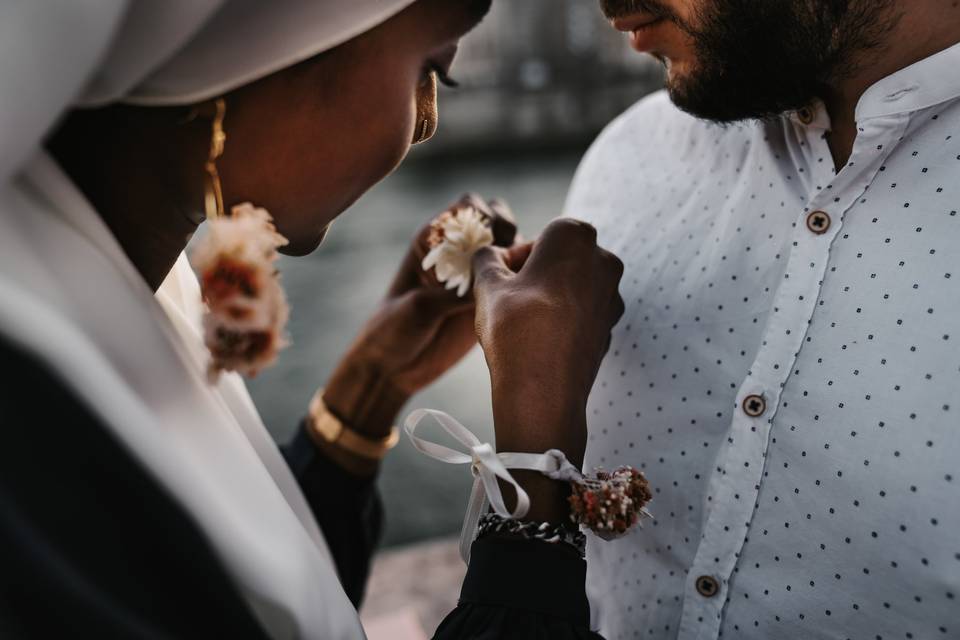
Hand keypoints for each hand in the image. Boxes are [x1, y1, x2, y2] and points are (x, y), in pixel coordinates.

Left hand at [324, 195, 523, 440]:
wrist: (395, 368)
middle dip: (507, 230)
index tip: (486, 236)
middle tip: (505, 254)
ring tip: (517, 277)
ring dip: (521, 255)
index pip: (466, 207)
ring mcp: (479, 274)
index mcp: (433, 241)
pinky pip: (519, 281)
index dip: (482, 213)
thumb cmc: (393, 331)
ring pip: (514, 248)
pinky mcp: (493, 300)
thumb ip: (452, 292)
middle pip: (497, 220)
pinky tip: (526, 295)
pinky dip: (528, 282)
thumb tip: (489, 284)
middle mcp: (460, 251)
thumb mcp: (418, 307)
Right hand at [472, 218, 624, 520]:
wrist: (543, 390)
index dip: (518, 256)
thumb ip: (486, 257)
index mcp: (576, 237)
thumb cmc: (515, 328)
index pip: (543, 234)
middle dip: (537, 273)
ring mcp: (613, 296)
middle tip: (508, 298)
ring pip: (574, 286)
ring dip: (550, 297)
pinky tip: (540, 340)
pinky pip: (582, 314)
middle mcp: (604, 261)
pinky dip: (563, 320)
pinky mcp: (612, 327)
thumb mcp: (487, 283)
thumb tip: (490, 254)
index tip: (500, 277)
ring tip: (521, 322)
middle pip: (563, 259)